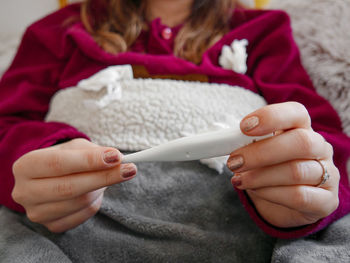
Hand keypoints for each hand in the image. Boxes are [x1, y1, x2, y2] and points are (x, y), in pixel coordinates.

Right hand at [12, 138, 136, 232]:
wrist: (51, 176)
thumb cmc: (65, 158)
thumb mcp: (76, 147)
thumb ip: (94, 152)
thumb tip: (117, 158)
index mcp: (26, 166)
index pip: (58, 164)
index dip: (89, 161)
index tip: (116, 157)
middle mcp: (25, 192)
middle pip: (69, 187)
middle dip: (104, 177)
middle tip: (130, 168)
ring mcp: (37, 212)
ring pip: (80, 202)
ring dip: (101, 188)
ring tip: (107, 176)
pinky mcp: (51, 225)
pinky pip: (84, 214)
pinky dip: (96, 201)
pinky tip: (96, 190)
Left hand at [227, 102, 339, 227]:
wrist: (285, 202)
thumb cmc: (269, 169)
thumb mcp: (257, 151)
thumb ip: (245, 143)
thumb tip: (220, 142)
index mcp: (301, 128)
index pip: (295, 113)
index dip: (271, 117)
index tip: (244, 127)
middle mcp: (319, 148)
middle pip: (300, 142)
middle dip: (260, 153)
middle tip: (234, 162)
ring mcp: (328, 174)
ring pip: (295, 172)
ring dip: (260, 177)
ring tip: (239, 180)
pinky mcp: (326, 201)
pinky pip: (299, 196)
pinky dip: (271, 194)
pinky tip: (256, 192)